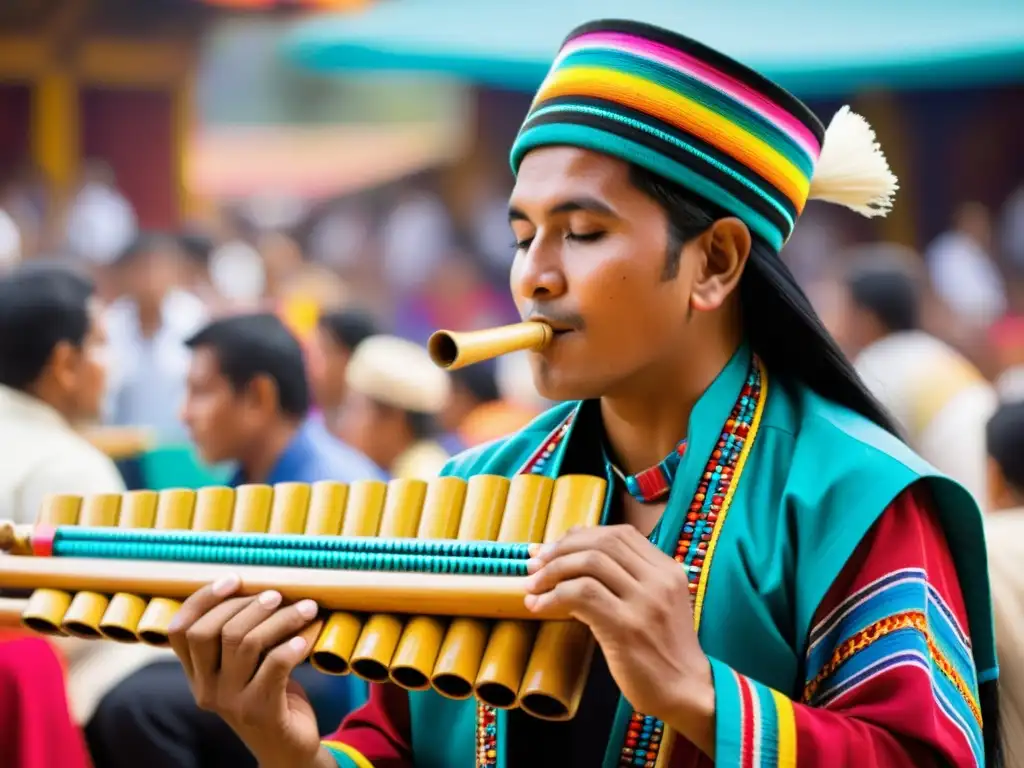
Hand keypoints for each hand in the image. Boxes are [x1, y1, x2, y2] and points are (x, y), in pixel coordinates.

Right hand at [167, 575, 324, 767]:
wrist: (289, 748)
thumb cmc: (271, 694)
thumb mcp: (248, 666)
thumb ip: (243, 635)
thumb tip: (263, 586)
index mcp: (197, 675)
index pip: (180, 631)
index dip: (202, 599)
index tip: (234, 579)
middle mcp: (206, 690)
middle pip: (210, 632)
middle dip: (245, 605)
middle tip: (277, 595)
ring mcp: (231, 703)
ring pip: (245, 644)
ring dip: (280, 619)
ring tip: (306, 608)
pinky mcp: (261, 712)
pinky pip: (274, 667)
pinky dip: (292, 646)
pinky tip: (306, 638)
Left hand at [523, 526, 715, 749]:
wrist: (687, 691)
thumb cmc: (663, 650)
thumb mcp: (656, 603)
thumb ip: (627, 579)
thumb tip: (572, 557)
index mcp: (667, 570)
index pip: (619, 534)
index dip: (580, 535)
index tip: (553, 549)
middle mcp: (659, 579)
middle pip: (602, 542)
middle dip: (561, 548)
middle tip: (535, 563)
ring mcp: (644, 602)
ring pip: (589, 562)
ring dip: (552, 570)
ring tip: (532, 585)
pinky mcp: (626, 627)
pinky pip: (581, 594)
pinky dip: (553, 596)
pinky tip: (539, 606)